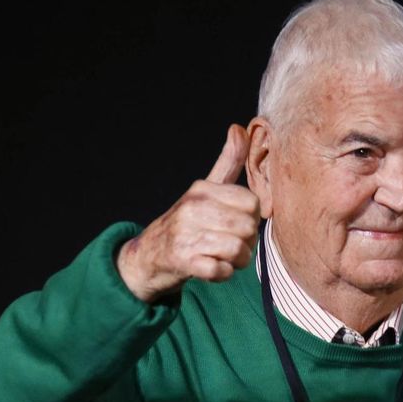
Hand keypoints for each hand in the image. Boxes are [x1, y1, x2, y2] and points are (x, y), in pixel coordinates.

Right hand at [117, 125, 260, 301]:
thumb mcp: (205, 188)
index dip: (252, 217)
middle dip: (248, 241)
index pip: (252, 203)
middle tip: (234, 243)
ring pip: (238, 250)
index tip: (239, 222)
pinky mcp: (183, 261)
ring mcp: (186, 235)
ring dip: (238, 260)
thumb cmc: (188, 220)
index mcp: (202, 190)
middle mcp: (193, 209)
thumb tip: (240, 127)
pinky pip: (221, 270)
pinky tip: (214, 268)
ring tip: (226, 257)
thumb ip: (228, 161)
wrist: (149, 254)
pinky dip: (223, 274)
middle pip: (248, 227)